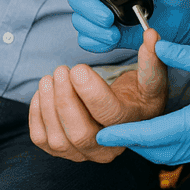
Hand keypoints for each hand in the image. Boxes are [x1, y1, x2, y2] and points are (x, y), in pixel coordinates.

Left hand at [29, 28, 167, 162]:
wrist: (129, 113)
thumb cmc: (141, 94)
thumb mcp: (153, 78)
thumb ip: (152, 59)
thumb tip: (151, 36)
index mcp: (131, 127)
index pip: (109, 116)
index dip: (91, 93)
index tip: (78, 69)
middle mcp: (108, 147)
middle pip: (80, 134)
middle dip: (65, 101)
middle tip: (61, 70)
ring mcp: (84, 153)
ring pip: (58, 140)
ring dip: (49, 106)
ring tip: (50, 77)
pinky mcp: (64, 151)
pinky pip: (42, 140)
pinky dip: (37, 115)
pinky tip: (43, 92)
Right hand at [66, 0, 189, 52]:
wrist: (187, 18)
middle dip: (87, 9)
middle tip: (108, 17)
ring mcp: (104, 15)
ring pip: (80, 21)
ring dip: (92, 28)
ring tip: (114, 32)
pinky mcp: (109, 34)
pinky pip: (89, 40)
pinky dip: (96, 42)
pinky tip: (112, 40)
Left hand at [95, 41, 189, 164]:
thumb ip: (184, 53)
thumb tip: (155, 43)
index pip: (155, 134)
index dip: (127, 134)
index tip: (102, 135)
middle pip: (158, 152)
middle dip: (132, 143)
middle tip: (107, 131)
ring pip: (170, 155)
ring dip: (148, 145)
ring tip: (127, 132)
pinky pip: (183, 153)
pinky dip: (165, 145)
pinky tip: (157, 132)